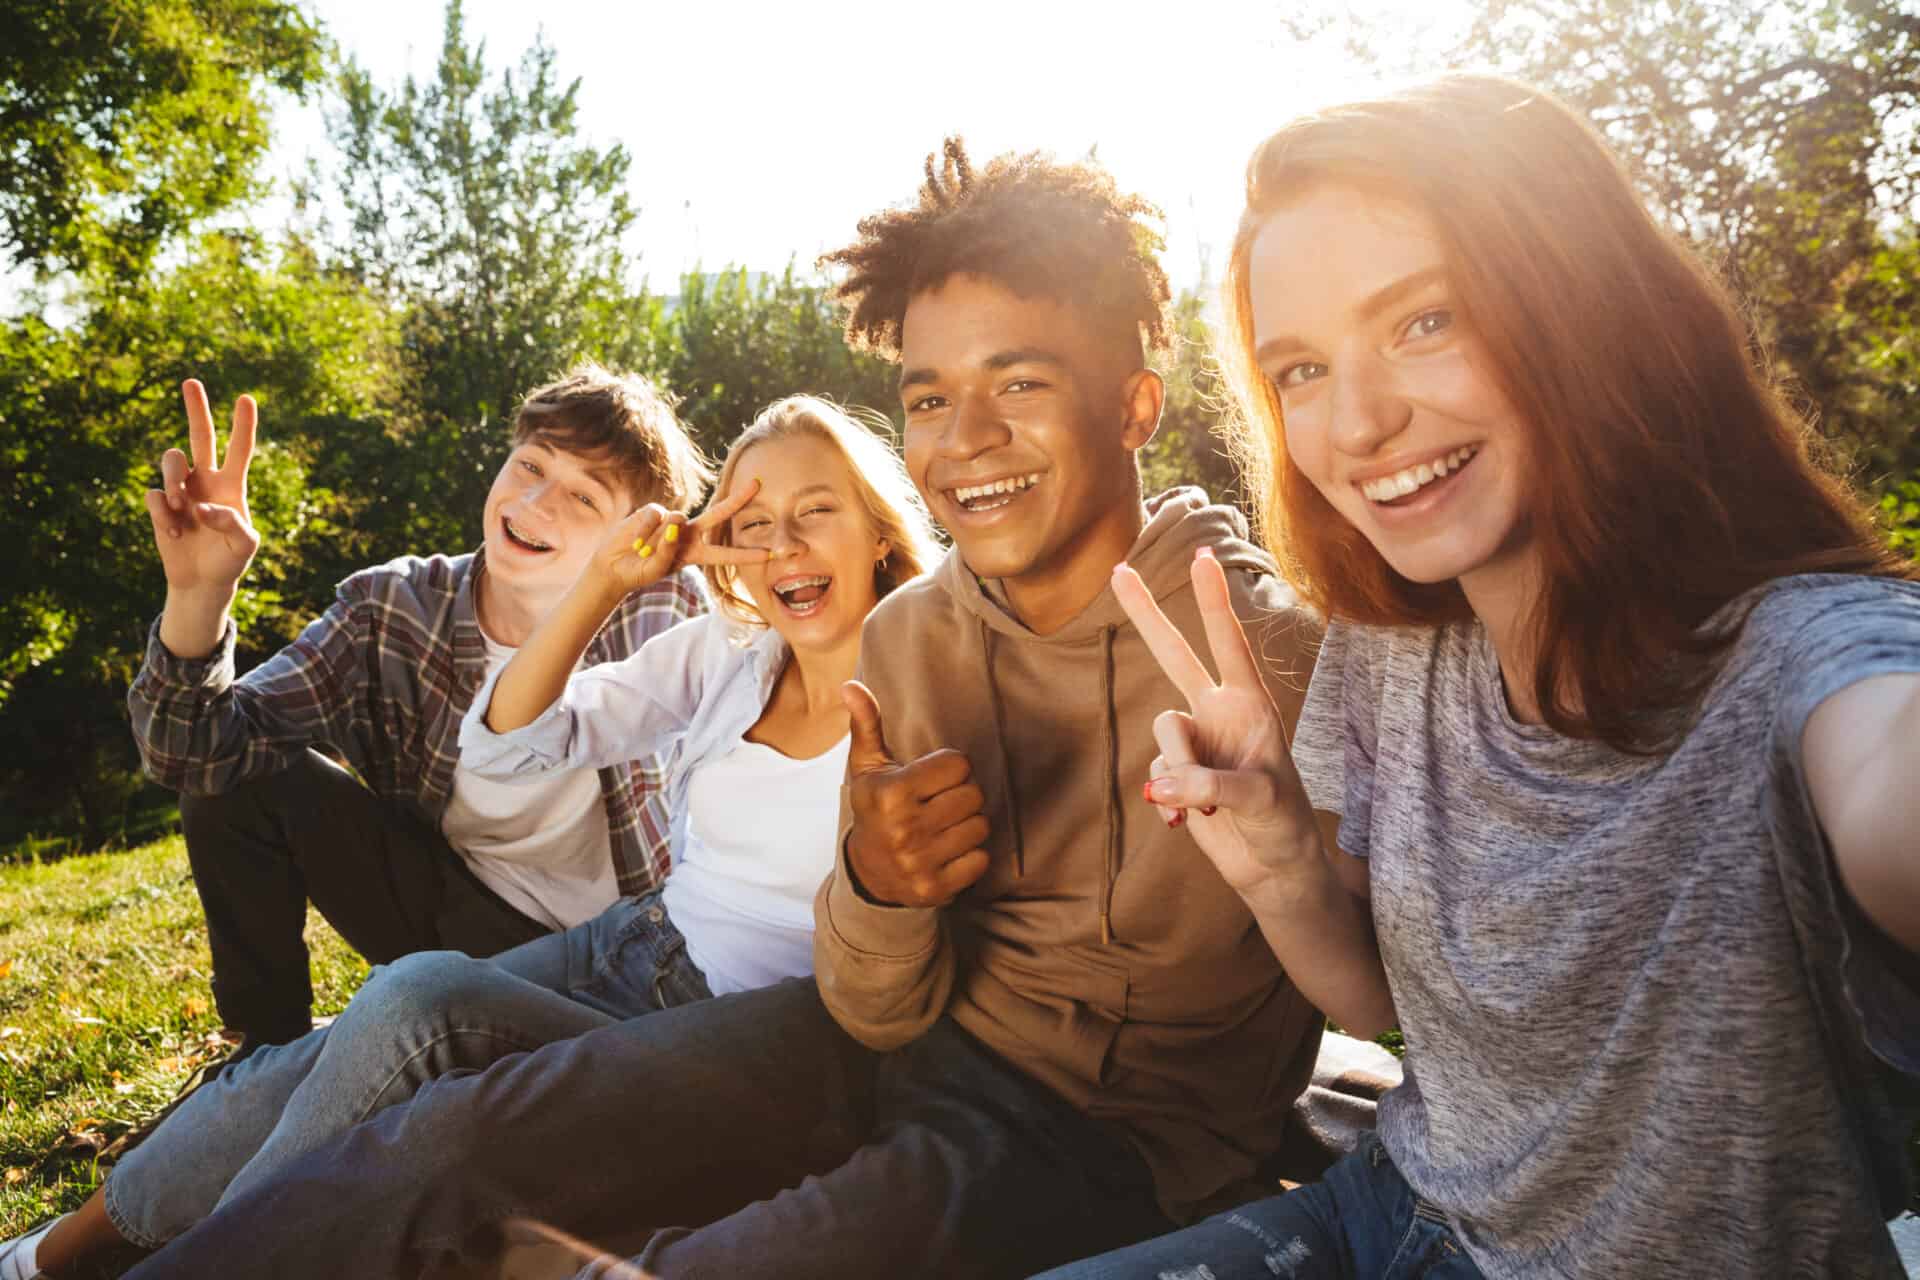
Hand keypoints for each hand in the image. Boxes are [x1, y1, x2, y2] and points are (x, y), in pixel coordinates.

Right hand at [143, 380, 260, 598]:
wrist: (202, 581)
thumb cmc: (230, 561)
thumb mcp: (244, 546)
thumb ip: (232, 524)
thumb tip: (203, 506)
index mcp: (232, 485)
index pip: (239, 450)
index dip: (242, 425)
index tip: (246, 398)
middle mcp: (206, 480)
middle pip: (200, 436)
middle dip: (196, 409)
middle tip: (191, 381)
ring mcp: (182, 489)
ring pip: (171, 460)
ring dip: (174, 479)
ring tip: (180, 508)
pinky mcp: (161, 505)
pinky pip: (155, 494)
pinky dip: (163, 514)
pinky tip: (174, 533)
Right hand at [576, 479, 769, 605]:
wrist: (614, 565)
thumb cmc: (639, 571)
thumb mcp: (657, 569)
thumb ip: (667, 550)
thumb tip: (675, 521)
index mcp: (696, 553)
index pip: (726, 553)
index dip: (746, 554)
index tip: (769, 554)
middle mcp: (689, 533)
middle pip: (718, 514)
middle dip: (738, 499)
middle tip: (758, 484)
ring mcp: (672, 520)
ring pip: (676, 522)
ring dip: (658, 540)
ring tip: (643, 550)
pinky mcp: (654, 511)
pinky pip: (655, 518)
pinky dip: (645, 531)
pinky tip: (636, 540)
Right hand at [842, 680, 990, 907]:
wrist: (868, 873)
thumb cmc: (876, 808)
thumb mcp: (868, 767)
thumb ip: (867, 724)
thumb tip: (851, 686)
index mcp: (891, 793)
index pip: (959, 764)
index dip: (950, 768)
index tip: (932, 779)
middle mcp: (905, 829)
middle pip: (974, 794)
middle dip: (961, 795)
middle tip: (939, 803)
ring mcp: (920, 862)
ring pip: (981, 826)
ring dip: (968, 825)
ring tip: (943, 827)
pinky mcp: (936, 888)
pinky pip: (981, 859)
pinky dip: (971, 855)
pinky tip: (947, 851)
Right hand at [1113, 546, 1320, 891]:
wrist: (1273, 867)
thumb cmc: (1283, 825)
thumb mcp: (1259, 801)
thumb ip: (1210, 785)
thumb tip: (1161, 785)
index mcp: (1250, 705)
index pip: (1228, 644)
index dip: (1213, 602)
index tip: (1203, 556)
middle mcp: (1218, 713)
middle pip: (1175, 654)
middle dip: (1147, 614)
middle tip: (1119, 570)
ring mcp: (1195, 742)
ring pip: (1162, 734)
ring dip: (1177, 773)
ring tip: (1203, 806)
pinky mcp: (1176, 774)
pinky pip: (1155, 774)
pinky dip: (1167, 802)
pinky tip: (1186, 823)